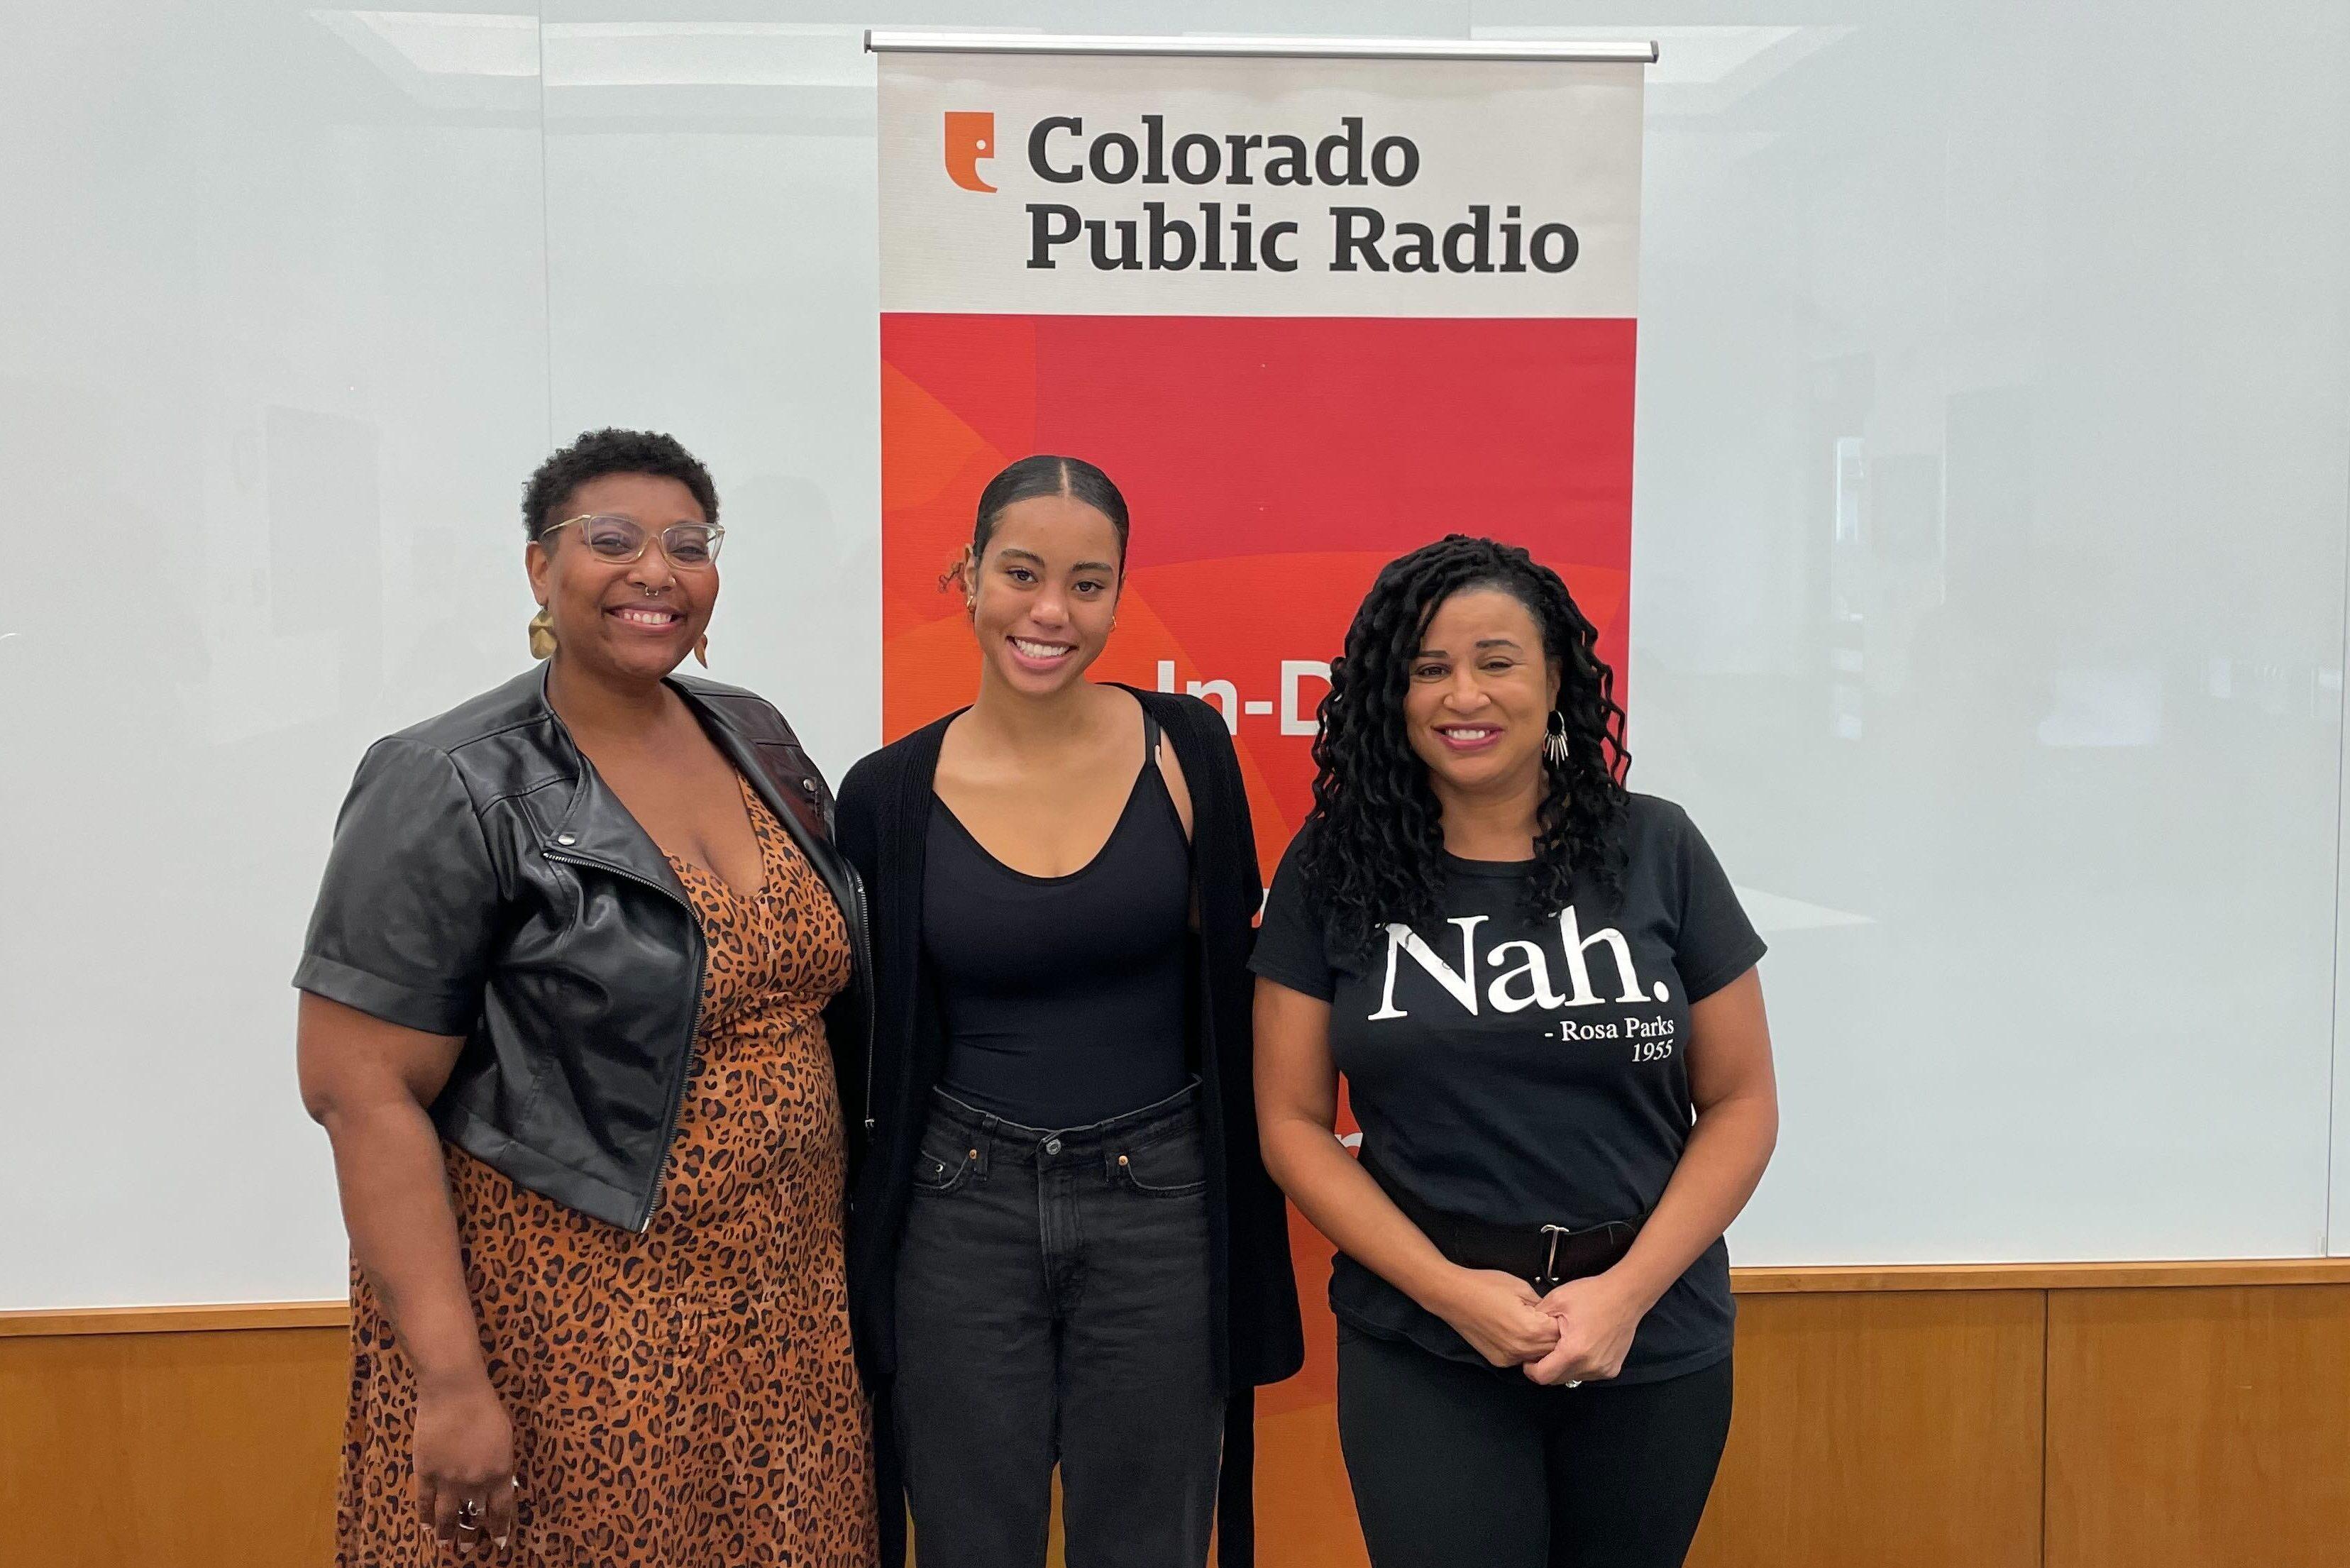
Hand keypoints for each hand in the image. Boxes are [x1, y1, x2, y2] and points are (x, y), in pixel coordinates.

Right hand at [413, 1372, 517, 1553]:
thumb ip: (501, 1464)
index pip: (501, 1510)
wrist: (455, 1391)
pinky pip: (424, 1502)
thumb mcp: (505, 1438)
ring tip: (446, 1544)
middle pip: (473, 1516)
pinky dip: (424, 1516)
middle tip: (469, 1548)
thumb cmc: (486, 1407)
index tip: (499, 1542)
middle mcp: (475, 1482)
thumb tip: (499, 1483)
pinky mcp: (425, 1472)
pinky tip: (425, 1526)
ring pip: (447, 1516)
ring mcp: (448, 1479)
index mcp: (500, 1472)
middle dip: (472, 1534)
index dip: (500, 1528)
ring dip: (447, 1533)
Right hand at [1429, 1267, 1562, 1367]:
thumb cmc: (1484, 1286)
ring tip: (1532, 1326)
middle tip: (1547, 1319)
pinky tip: (1516, 1332)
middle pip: (1552, 1350)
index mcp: (1531, 1329)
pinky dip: (1525, 1349)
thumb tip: (1553, 1314)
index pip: (1562, 1334)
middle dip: (1554, 1336)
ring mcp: (1508, 1358)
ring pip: (1537, 1357)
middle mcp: (1521, 1349)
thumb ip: (1542, 1304)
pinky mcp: (1498, 1360)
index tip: (1559, 1314)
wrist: (1453, 1295)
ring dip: (1541, 1345)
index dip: (1562, 1322)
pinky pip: (1521, 1358)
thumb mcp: (1521, 1287)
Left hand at [1523, 1271, 1645, 1385]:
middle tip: (1545, 1349)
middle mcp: (1590, 1366)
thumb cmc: (1592, 1295)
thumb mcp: (1556, 1300)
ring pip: (1572, 1377)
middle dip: (1546, 1367)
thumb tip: (1524, 1334)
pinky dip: (1580, 1365)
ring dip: (1564, 1367)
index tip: (1529, 1359)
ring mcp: (1603, 1369)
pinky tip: (1581, 1347)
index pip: (1543, 1376)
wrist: (1626, 1295)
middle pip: (1557, 1379)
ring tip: (1565, 1344)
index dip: (1531, 1370)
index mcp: (1574, 1351)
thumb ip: (1536, 1319)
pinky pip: (1588, 1374)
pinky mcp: (1612, 1369)